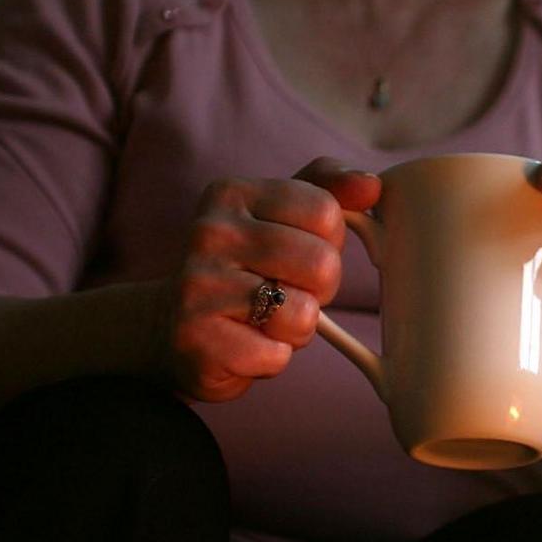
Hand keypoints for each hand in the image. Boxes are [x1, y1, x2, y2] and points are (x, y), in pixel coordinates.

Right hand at [153, 157, 372, 400]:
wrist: (169, 328)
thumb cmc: (242, 269)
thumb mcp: (279, 217)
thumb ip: (328, 189)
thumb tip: (371, 184)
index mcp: (232, 193)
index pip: (325, 211)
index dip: (328, 242)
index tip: (298, 253)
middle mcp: (209, 232)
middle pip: (321, 263)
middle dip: (319, 289)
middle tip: (284, 292)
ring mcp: (198, 285)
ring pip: (303, 313)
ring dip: (296, 328)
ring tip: (264, 318)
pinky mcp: (197, 338)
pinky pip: (277, 355)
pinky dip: (273, 357)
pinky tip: (245, 344)